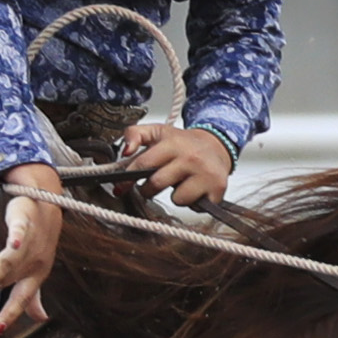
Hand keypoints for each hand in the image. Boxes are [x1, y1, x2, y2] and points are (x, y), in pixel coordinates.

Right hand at [0, 161, 67, 337]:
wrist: (51, 211)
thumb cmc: (40, 246)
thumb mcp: (36, 273)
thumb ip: (34, 297)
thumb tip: (40, 319)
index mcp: (33, 276)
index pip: (21, 298)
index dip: (10, 314)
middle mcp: (31, 262)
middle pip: (4, 278)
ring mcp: (28, 243)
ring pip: (8, 261)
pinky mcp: (24, 222)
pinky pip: (21, 231)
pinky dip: (17, 237)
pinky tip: (13, 244)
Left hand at [121, 122, 237, 207]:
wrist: (217, 146)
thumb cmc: (184, 143)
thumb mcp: (158, 131)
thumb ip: (134, 134)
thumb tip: (125, 152)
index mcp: (173, 143)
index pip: (143, 163)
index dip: (127, 179)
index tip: (120, 187)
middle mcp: (190, 157)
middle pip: (157, 184)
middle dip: (149, 189)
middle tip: (153, 185)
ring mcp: (205, 173)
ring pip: (177, 199)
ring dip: (175, 196)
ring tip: (180, 184)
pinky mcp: (217, 188)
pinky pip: (195, 206)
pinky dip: (192, 201)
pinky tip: (195, 189)